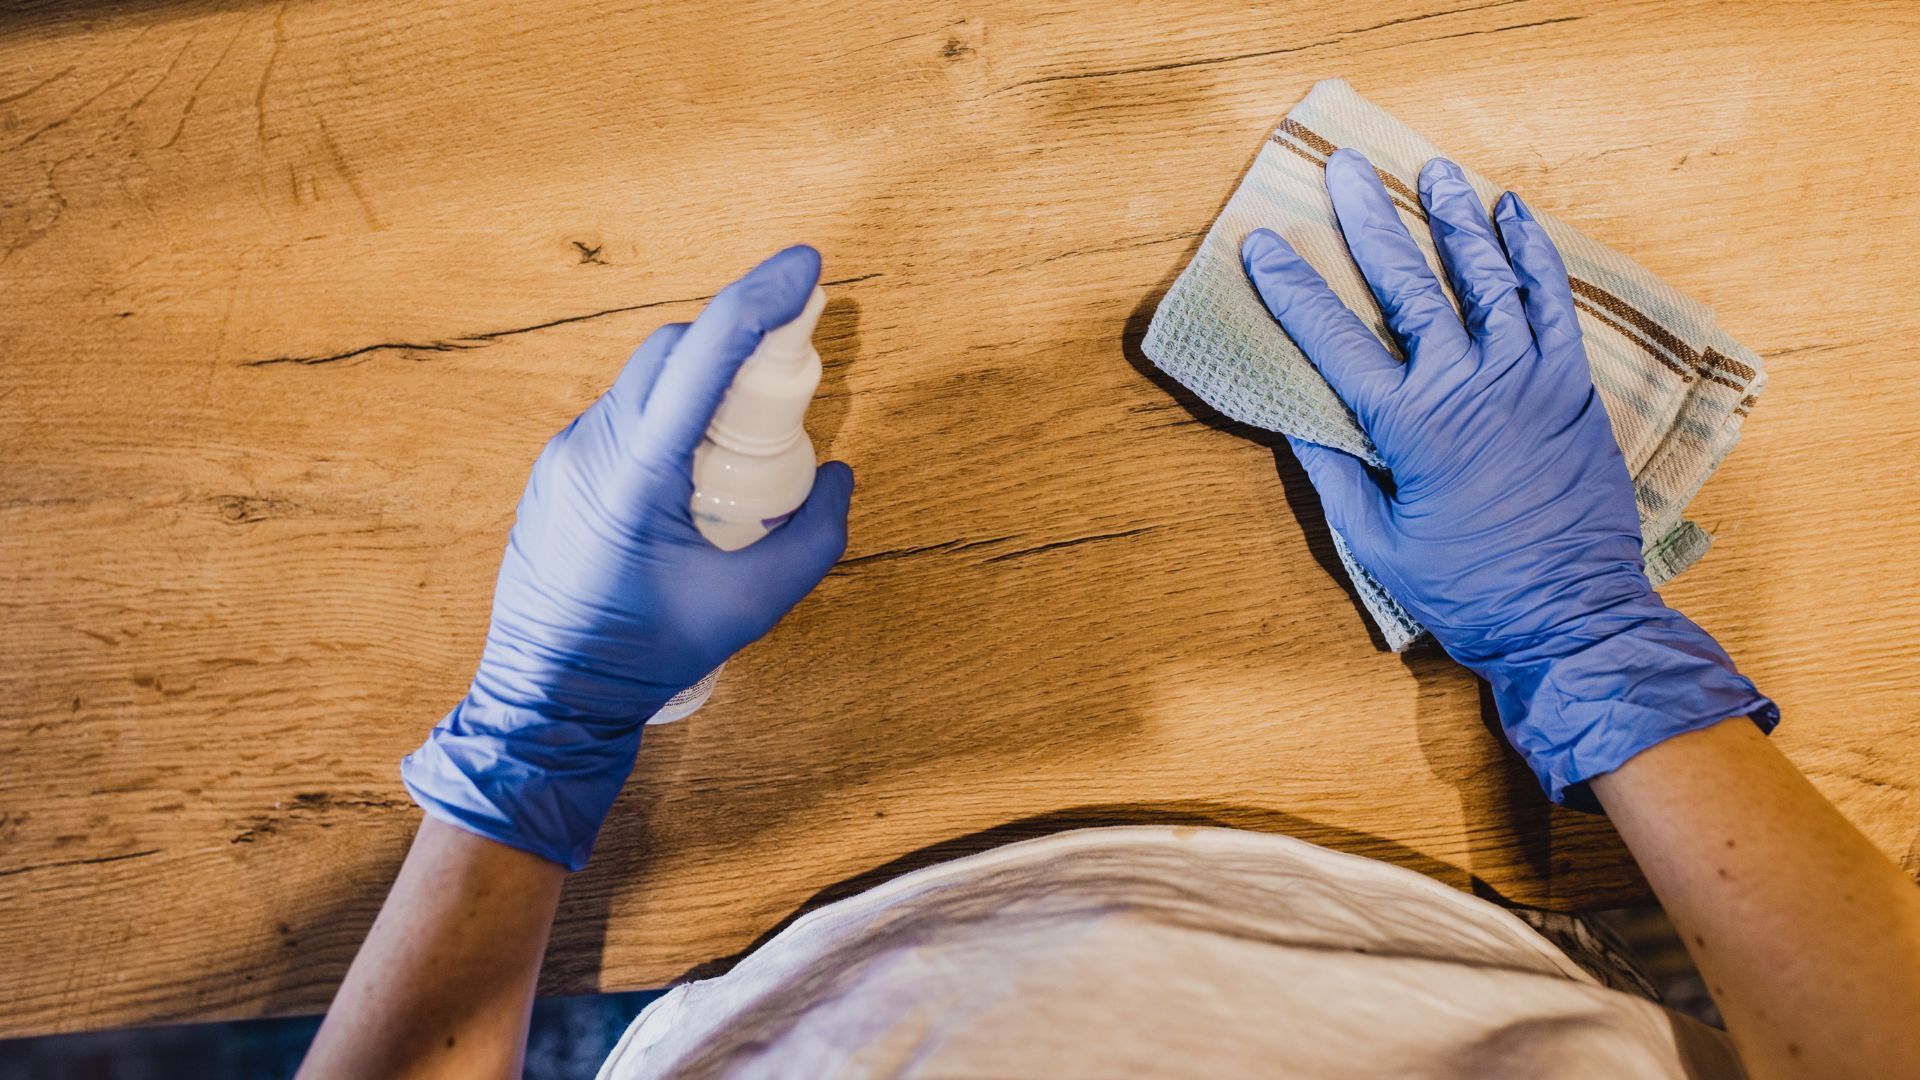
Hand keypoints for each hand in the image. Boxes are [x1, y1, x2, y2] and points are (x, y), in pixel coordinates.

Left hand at [403, 245, 853, 868]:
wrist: (546, 697)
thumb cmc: (650, 653)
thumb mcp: (755, 604)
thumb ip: (815, 533)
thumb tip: (838, 472)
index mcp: (638, 470)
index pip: (704, 353)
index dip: (761, 295)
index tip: (808, 265)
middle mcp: (592, 446)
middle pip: (672, 350)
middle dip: (737, 334)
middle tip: (793, 352)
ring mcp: (565, 455)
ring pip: (644, 381)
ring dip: (701, 380)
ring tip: (746, 427)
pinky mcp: (555, 472)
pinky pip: (622, 417)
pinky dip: (669, 416)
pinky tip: (696, 467)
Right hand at [1242, 150, 1772, 806]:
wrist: (1573, 617)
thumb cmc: (1469, 592)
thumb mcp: (1380, 544)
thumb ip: (1337, 477)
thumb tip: (1294, 422)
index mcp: (1411, 426)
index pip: (1335, 340)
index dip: (1293, 289)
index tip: (1262, 245)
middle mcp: (1469, 386)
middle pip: (1410, 285)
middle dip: (1372, 222)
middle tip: (1347, 170)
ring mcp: (1527, 380)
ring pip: (1486, 279)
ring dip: (1457, 218)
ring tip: (1435, 170)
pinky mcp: (1570, 388)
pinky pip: (1551, 304)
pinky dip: (1533, 256)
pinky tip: (1515, 216)